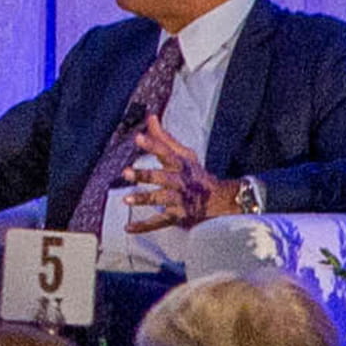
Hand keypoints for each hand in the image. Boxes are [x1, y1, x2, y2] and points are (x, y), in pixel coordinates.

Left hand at [120, 114, 239, 228]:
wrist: (219, 200)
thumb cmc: (194, 174)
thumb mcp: (183, 155)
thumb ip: (163, 138)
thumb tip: (150, 117)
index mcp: (180, 164)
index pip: (166, 152)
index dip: (152, 145)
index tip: (138, 138)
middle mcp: (180, 181)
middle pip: (162, 177)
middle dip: (145, 175)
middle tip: (126, 172)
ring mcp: (179, 200)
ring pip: (159, 199)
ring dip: (143, 199)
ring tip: (125, 200)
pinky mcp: (177, 216)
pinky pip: (159, 222)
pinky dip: (144, 226)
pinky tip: (127, 228)